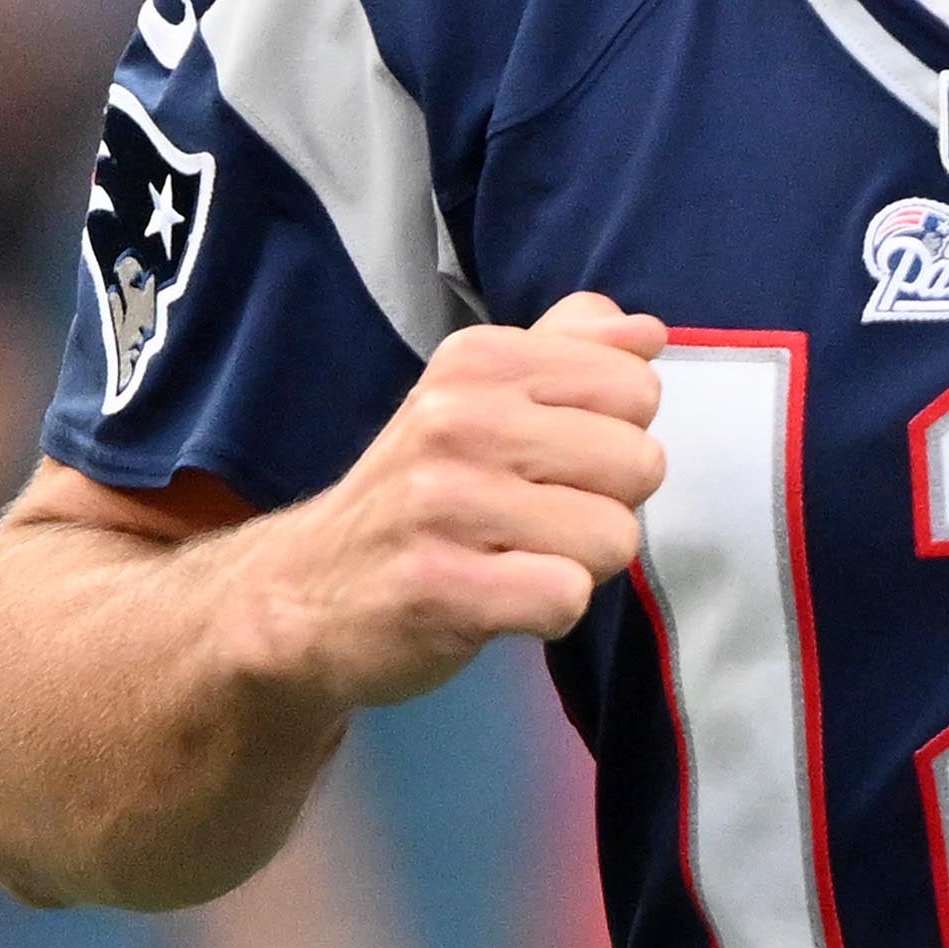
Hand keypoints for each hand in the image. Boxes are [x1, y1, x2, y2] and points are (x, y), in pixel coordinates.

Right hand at [239, 292, 668, 709]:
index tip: (548, 465)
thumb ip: (568, 352)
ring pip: (613, 536)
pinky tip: (499, 604)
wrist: (303, 592)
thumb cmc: (417, 493)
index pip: (635, 387)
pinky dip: (547, 615)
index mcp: (478, 360)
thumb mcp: (476, 399)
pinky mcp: (439, 587)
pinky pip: (567, 597)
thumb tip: (646, 332)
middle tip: (533, 522)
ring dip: (578, 566)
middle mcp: (458, 417)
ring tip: (513, 562)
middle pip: (639, 464)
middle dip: (604, 507)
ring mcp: (444, 503)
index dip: (611, 439)